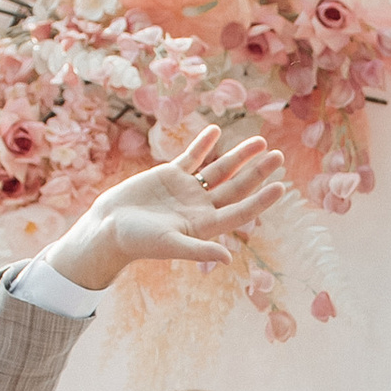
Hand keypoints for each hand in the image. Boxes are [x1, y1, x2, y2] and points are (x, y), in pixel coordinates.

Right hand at [46, 132, 286, 292]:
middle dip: (257, 172)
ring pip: (219, 169)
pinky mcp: (170, 175)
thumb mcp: (170, 244)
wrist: (108, 228)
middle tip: (279, 156)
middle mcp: (200, 206)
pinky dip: (204, 144)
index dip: (261, 200)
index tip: (281, 187)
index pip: (240, 210)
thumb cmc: (137, 242)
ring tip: (260, 141)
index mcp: (204, 225)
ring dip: (239, 156)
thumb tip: (228, 259)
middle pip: (236, 186)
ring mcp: (187, 189)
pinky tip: (216, 130)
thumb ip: (199, 250)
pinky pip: (192, 156)